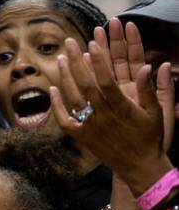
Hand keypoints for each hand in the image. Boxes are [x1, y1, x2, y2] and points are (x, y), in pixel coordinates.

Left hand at [49, 21, 173, 194]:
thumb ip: (151, 90)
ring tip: (60, 58)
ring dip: (65, 77)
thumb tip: (150, 66)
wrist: (139, 167)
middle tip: (68, 42)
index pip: (106, 80)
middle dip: (76, 62)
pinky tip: (52, 88)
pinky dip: (57, 105)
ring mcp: (90, 126)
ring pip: (73, 98)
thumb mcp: (157, 113)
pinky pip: (65, 119)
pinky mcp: (81, 136)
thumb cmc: (150, 137)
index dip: (98, 62)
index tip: (92, 44)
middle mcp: (103, 116)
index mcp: (122, 108)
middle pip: (85, 85)